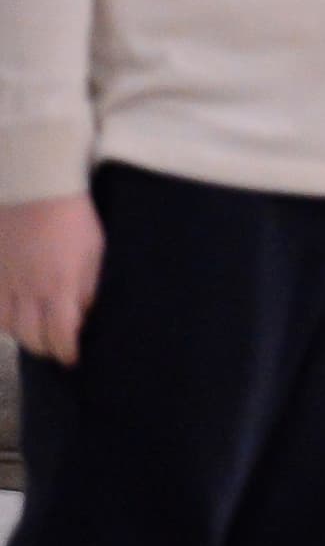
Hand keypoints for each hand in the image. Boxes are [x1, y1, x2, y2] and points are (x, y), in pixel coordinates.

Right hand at [0, 192, 102, 363]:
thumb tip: (84, 313)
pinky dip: (1, 318)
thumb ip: (88, 286)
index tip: (72, 359)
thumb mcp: (95, 250)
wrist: (35, 186)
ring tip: (34, 333)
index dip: (66, 352)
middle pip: (30, 337)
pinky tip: (10, 316)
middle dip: (44, 348)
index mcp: (60, 286)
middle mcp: (29, 290)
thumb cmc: (74, 216)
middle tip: (54, 347)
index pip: (61, 335)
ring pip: (6, 326)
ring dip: (21, 334)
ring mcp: (5, 281)